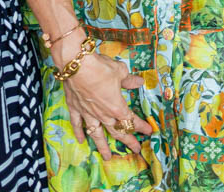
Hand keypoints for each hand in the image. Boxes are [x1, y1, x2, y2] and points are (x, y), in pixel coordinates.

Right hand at [54, 35, 152, 159]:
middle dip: (127, 140)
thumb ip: (128, 80)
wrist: (77, 65)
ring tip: (107, 157)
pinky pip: (77, 124)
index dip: (141, 126)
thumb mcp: (120, 72)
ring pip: (96, 134)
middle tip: (135, 149)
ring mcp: (88, 113)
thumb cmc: (101, 68)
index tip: (149, 131)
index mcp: (116, 107)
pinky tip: (81, 140)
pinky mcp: (75, 109)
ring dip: (103, 146)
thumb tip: (138, 82)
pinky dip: (79, 132)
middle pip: (117, 131)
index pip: (131, 119)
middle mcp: (102, 114)